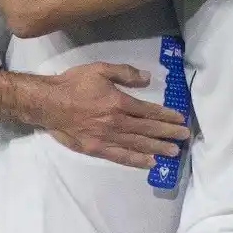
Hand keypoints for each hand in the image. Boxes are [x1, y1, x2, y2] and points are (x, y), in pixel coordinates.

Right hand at [41, 62, 189, 168]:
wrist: (47, 103)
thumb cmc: (73, 84)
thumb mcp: (99, 69)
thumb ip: (125, 73)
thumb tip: (148, 78)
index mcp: (118, 102)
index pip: (148, 111)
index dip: (166, 115)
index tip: (180, 119)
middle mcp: (116, 122)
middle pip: (147, 129)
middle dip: (168, 133)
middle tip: (184, 137)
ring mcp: (106, 138)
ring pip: (137, 145)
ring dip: (158, 148)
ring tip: (174, 152)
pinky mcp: (96, 149)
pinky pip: (120, 156)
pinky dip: (137, 160)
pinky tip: (150, 162)